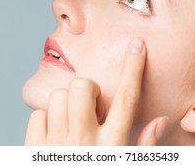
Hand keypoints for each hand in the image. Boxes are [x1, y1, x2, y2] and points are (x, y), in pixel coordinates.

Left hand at [25, 38, 168, 145]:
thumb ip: (143, 147)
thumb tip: (161, 120)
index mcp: (111, 147)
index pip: (127, 99)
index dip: (134, 69)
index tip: (136, 45)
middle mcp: (84, 143)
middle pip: (83, 87)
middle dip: (86, 89)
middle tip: (89, 108)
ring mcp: (56, 146)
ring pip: (58, 97)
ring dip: (66, 105)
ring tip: (72, 124)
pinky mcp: (34, 150)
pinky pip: (37, 115)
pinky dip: (46, 120)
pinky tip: (54, 136)